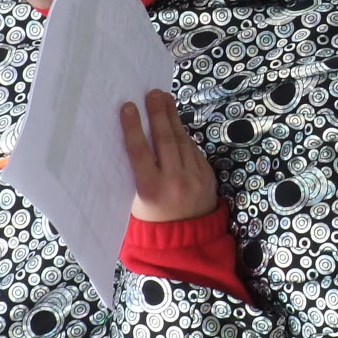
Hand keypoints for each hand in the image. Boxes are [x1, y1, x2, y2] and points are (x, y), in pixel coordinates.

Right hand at [121, 90, 218, 223]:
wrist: (186, 243)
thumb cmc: (151, 222)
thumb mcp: (135, 204)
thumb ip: (136, 176)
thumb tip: (132, 141)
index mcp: (150, 191)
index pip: (140, 152)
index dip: (133, 127)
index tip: (129, 107)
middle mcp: (174, 182)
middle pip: (165, 140)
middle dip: (158, 114)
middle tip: (153, 94)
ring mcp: (194, 179)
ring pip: (182, 142)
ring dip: (173, 119)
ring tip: (165, 100)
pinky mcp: (208, 177)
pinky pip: (194, 151)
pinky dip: (184, 136)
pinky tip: (176, 124)